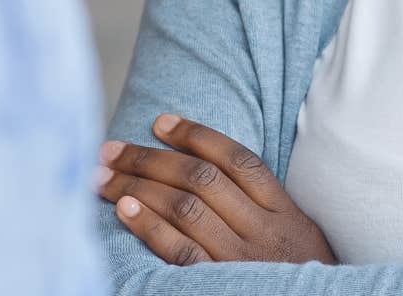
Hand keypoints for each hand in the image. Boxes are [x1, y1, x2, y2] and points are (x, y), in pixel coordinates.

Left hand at [96, 113, 336, 266]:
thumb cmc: (298, 274)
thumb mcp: (297, 233)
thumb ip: (264, 204)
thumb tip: (210, 167)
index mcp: (283, 211)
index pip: (238, 160)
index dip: (197, 135)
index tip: (160, 122)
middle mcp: (262, 229)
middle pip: (202, 178)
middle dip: (150, 158)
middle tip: (111, 150)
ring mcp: (241, 259)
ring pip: (186, 208)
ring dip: (138, 187)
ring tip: (104, 177)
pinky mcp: (220, 284)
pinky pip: (181, 251)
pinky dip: (150, 226)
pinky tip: (125, 209)